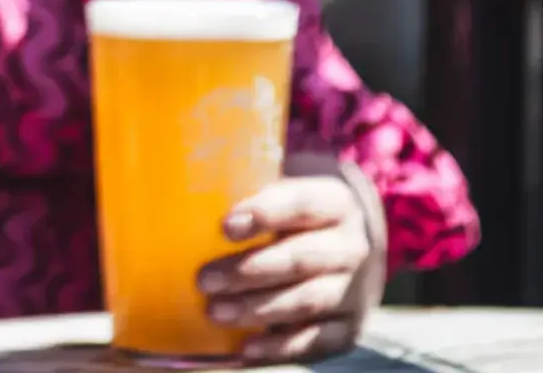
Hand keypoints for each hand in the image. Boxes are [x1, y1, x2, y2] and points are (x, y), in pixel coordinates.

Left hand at [197, 154, 383, 362]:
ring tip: (216, 311)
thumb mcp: (292, 193)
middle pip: (301, 258)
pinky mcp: (348, 329)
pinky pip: (314, 341)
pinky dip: (278, 347)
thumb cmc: (302, 217)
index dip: (266, 215)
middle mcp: (351, 246)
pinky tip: (246, 348)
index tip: (226, 226)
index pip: (303, 205)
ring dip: (257, 309)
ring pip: (306, 300)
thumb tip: (189, 204)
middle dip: (250, 270)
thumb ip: (255, 197)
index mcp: (337, 202)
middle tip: (206, 279)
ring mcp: (353, 290)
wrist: (354, 248)